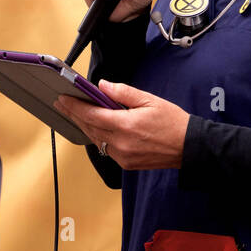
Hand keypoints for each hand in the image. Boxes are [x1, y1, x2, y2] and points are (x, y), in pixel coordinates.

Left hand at [55, 81, 188, 169]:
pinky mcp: (126, 164)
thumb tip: (103, 86)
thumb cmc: (172, 122)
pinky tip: (95, 128)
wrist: (189, 147)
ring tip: (74, 114)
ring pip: (96, 140)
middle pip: (89, 128)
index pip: (91, 115)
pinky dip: (99, 137)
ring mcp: (123, 156)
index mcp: (126, 125)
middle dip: (74, 115)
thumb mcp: (149, 100)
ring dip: (85, 126)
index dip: (74, 106)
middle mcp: (121, 144)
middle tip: (62, 104)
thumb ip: (123, 93)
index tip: (63, 98)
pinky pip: (106, 149)